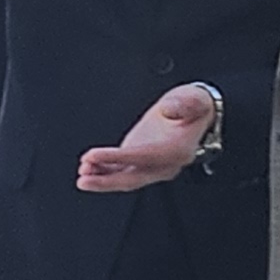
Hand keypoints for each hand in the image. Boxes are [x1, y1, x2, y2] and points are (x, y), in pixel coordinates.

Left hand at [79, 81, 222, 193]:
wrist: (196, 112)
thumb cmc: (194, 106)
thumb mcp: (194, 99)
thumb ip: (184, 104)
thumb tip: (170, 109)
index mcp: (178, 151)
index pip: (143, 157)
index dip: (117, 157)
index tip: (95, 155)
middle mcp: (166, 164)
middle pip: (133, 178)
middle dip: (106, 181)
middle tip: (84, 179)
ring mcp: (152, 166)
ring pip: (125, 179)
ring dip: (102, 179)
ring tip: (83, 173)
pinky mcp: (141, 162)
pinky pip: (122, 172)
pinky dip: (104, 172)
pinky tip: (89, 169)